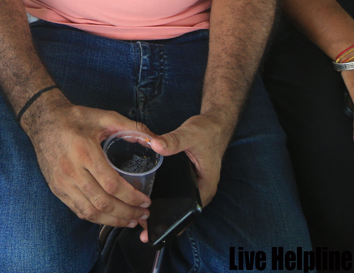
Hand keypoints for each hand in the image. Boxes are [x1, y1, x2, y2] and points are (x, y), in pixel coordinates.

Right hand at [25, 101, 152, 227]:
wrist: (43, 121)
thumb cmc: (74, 118)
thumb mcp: (103, 116)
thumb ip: (131, 127)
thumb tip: (155, 140)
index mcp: (85, 152)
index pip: (111, 184)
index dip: (131, 197)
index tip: (145, 200)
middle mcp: (71, 171)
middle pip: (103, 203)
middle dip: (127, 213)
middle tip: (143, 215)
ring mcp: (62, 183)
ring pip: (90, 212)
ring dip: (113, 221)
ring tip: (130, 221)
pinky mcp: (57, 189)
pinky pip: (78, 210)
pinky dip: (96, 218)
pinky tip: (110, 218)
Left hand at [145, 112, 230, 241]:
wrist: (214, 124)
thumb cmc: (207, 131)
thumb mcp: (190, 134)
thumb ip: (173, 141)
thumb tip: (154, 145)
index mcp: (206, 186)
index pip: (189, 213)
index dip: (172, 223)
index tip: (154, 229)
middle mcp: (201, 190)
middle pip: (181, 212)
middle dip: (163, 221)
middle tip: (142, 229)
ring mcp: (194, 186)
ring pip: (177, 204)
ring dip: (161, 210)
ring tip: (139, 219)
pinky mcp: (187, 180)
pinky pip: (175, 194)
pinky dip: (162, 197)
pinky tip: (146, 198)